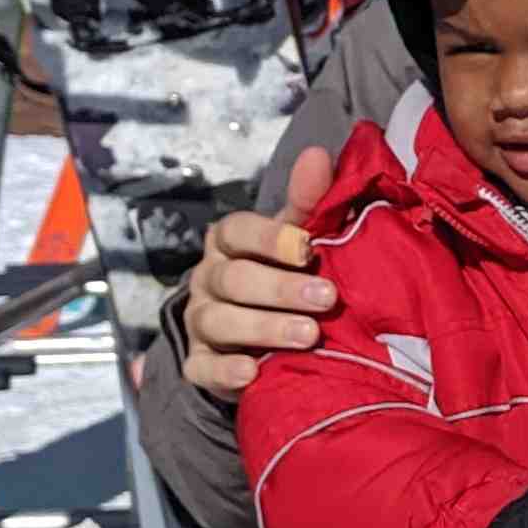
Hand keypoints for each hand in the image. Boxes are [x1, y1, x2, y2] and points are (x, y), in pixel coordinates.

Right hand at [176, 143, 337, 394]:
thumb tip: (319, 155)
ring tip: (308, 336)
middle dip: (280, 289)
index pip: (237, 230)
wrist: (260, 336)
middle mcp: (209, 278)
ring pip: (220, 321)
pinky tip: (253, 373)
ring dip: (264, 328)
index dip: (270, 238)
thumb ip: (309, 201)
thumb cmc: (283, 274)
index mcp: (230, 243)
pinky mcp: (200, 363)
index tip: (308, 249)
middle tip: (326, 298)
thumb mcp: (297, 239)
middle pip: (233, 279)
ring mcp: (201, 322)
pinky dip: (225, 372)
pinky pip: (203, 368)